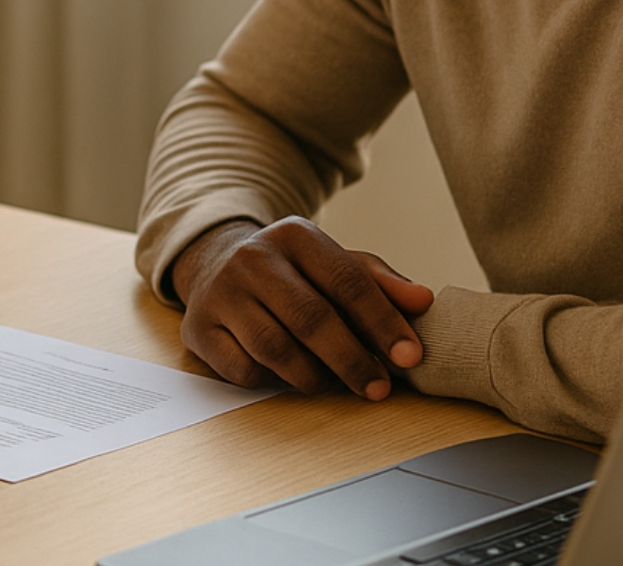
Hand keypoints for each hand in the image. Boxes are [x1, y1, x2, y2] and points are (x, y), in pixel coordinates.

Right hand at [171, 216, 433, 400]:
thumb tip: (424, 301)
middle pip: (311, 317)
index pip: (347, 280)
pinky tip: (287, 376)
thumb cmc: (290, 272)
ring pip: (275, 348)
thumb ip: (381, 282)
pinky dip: (272, 381)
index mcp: (295, 235)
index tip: (411, 356)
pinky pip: (243, 368)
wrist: (214, 264)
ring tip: (332, 383)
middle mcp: (253, 257)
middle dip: (352, 359)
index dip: (383, 322)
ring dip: (313, 376)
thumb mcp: (335, 264)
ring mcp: (221, 293)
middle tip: (378, 387)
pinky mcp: (199, 328)